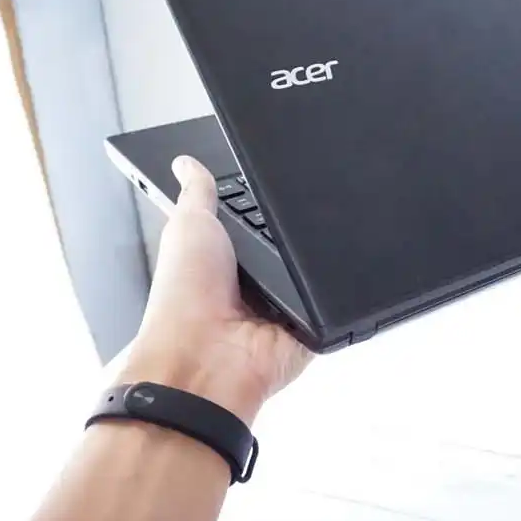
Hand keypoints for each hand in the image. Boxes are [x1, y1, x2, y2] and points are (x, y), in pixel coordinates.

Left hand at [114, 156, 312, 424]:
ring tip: (303, 252)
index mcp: (231, 260)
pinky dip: (333, 295)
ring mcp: (287, 308)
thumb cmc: (185, 297)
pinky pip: (335, 306)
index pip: (261, 221)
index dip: (271, 201)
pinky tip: (323, 283)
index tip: (285, 176)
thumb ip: (197, 193)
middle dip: (300, 229)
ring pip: (319, 271)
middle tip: (298, 215)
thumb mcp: (189, 226)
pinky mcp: (312, 330)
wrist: (205, 359)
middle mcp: (260, 284)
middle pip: (295, 243)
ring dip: (316, 261)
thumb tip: (185, 162)